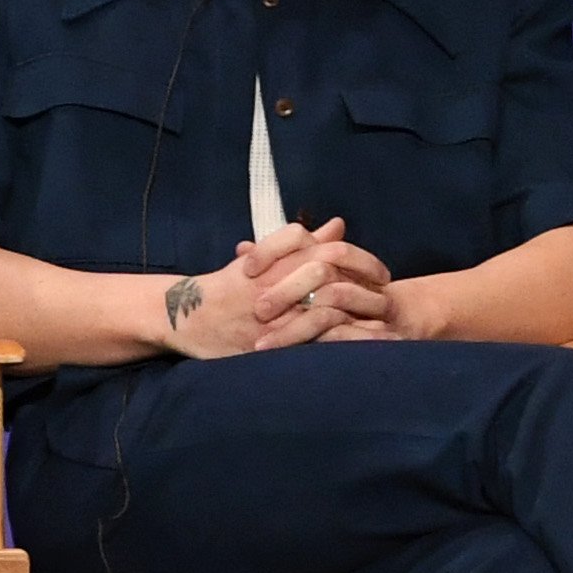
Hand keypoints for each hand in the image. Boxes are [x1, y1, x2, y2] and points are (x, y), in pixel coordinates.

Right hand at [162, 219, 387, 357]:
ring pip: (324, 308)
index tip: (382, 273)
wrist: (184, 317)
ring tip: (388, 326)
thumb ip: (303, 244)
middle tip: (386, 296)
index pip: (325, 249)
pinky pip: (312, 341)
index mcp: (275, 260)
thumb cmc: (229, 287)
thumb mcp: (264, 260)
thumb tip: (338, 224)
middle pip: (328, 273)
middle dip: (363, 284)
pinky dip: (341, 343)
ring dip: (359, 317)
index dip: (361, 259)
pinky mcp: (270, 342)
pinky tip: (365, 349)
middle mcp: (274, 283)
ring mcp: (272, 313)